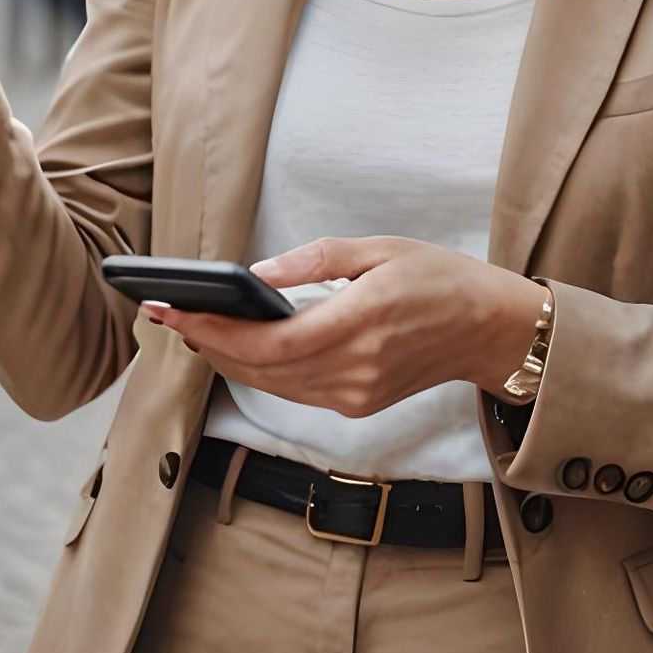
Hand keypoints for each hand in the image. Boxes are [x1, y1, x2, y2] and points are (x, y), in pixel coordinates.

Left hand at [144, 237, 547, 413]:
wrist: (489, 329)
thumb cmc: (438, 278)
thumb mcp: (380, 248)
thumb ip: (315, 260)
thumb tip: (257, 274)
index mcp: (358, 325)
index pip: (266, 342)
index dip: (213, 331)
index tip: (173, 310)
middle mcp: (352, 371)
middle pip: (259, 368)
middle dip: (206, 343)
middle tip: (163, 314)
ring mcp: (354, 395)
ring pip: (272, 385)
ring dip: (226, 360)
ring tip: (190, 328)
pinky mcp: (357, 403)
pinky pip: (294, 391)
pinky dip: (259, 371)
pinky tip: (237, 348)